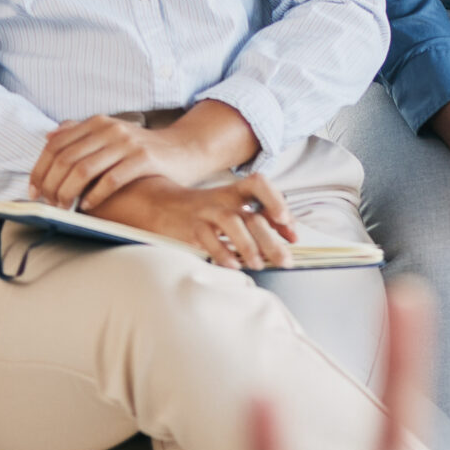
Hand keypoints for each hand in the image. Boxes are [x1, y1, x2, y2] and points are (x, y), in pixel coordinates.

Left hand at [29, 101, 259, 209]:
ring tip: (63, 207)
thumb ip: (81, 133)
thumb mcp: (111, 134)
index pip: (56, 145)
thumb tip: (49, 136)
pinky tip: (87, 206)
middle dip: (51, 184)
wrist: (184, 149)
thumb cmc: (143, 148)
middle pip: (66, 158)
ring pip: (84, 169)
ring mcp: (126, 143)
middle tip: (46, 203)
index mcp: (97, 123)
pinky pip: (111, 179)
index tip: (34, 190)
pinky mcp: (143, 160)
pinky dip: (94, 195)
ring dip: (68, 193)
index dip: (40, 168)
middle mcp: (109, 129)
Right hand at [96, 174, 297, 269]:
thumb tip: (290, 237)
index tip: (287, 223)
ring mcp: (205, 213)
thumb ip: (258, 218)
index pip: (259, 184)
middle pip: (252, 216)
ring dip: (249, 246)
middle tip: (286, 261)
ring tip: (258, 264)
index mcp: (234, 192)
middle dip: (271, 240)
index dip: (275, 200)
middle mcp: (222, 199)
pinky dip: (222, 253)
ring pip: (232, 224)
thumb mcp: (230, 207)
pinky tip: (232, 266)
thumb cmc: (203, 211)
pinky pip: (208, 239)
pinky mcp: (190, 228)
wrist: (159, 204)